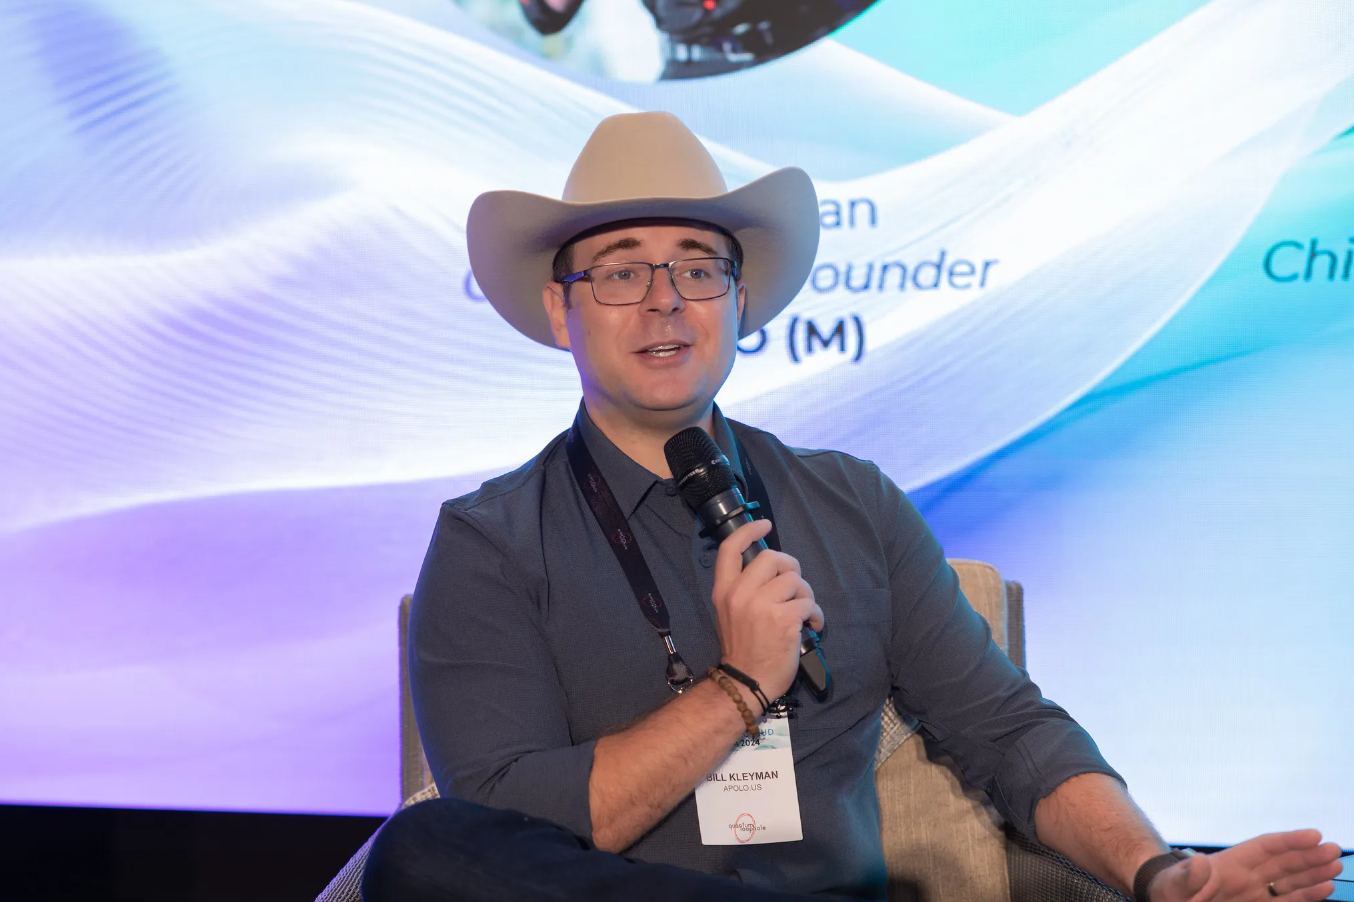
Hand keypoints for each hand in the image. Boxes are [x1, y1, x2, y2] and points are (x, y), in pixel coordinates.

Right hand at [710, 519, 823, 704]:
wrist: (747, 682)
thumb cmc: (743, 649)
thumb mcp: (730, 614)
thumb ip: (744, 589)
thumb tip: (771, 569)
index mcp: (724, 591)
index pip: (730, 549)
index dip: (749, 530)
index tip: (764, 525)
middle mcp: (740, 594)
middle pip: (772, 557)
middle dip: (790, 567)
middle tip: (795, 586)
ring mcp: (762, 606)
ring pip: (795, 580)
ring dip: (806, 596)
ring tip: (803, 613)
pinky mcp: (784, 620)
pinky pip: (809, 604)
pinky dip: (816, 615)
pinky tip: (813, 627)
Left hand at [1152, 830, 1342, 901]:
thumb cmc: (1170, 891)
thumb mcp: (1174, 884)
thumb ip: (1188, 877)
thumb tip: (1198, 863)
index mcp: (1229, 864)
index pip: (1264, 848)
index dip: (1289, 840)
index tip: (1314, 835)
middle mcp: (1247, 876)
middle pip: (1283, 862)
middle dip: (1309, 856)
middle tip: (1335, 850)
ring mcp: (1254, 893)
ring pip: (1290, 881)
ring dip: (1313, 874)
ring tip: (1335, 866)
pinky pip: (1285, 901)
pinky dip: (1305, 896)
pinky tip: (1324, 889)